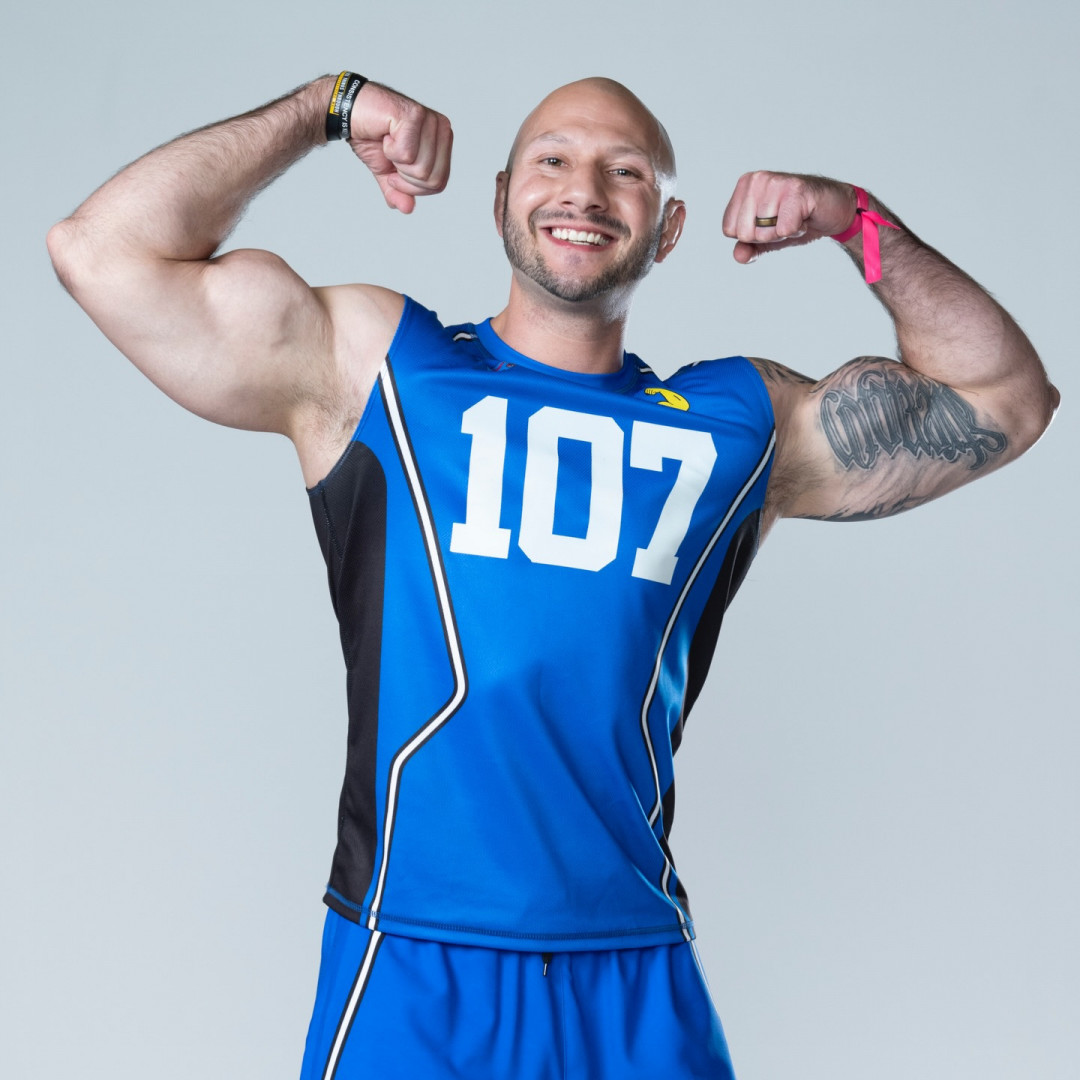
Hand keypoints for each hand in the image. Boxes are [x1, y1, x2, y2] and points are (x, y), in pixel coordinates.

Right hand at [347, 83, 452, 213]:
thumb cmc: (371, 136)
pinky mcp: (413, 115)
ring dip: (396, 163)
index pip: (440, 184)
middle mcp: (441, 127)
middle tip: (391, 158)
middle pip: (434, 180)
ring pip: (422, 169)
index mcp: (442, 140)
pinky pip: (407, 155)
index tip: (395, 171)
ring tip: (388, 143)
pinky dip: (390, 150)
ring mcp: (429, 120)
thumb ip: (400, 191)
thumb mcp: (386, 172)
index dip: (414, 188)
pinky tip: (385, 133)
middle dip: (406, 178)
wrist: (348, 114)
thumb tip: (408, 209)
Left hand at [721, 172, 856, 263]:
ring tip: (796, 216)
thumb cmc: (797, 220)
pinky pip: (784, 229)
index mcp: (745, 186)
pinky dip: (797, 230)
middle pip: (744, 233)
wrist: (834, 210)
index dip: (752, 236)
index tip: (770, 223)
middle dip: (767, 236)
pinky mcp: (796, 190)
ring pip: (764, 232)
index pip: (729, 230)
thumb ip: (748, 248)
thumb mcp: (767, 238)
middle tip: (784, 220)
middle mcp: (757, 179)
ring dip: (783, 232)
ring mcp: (776, 182)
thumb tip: (739, 256)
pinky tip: (805, 216)